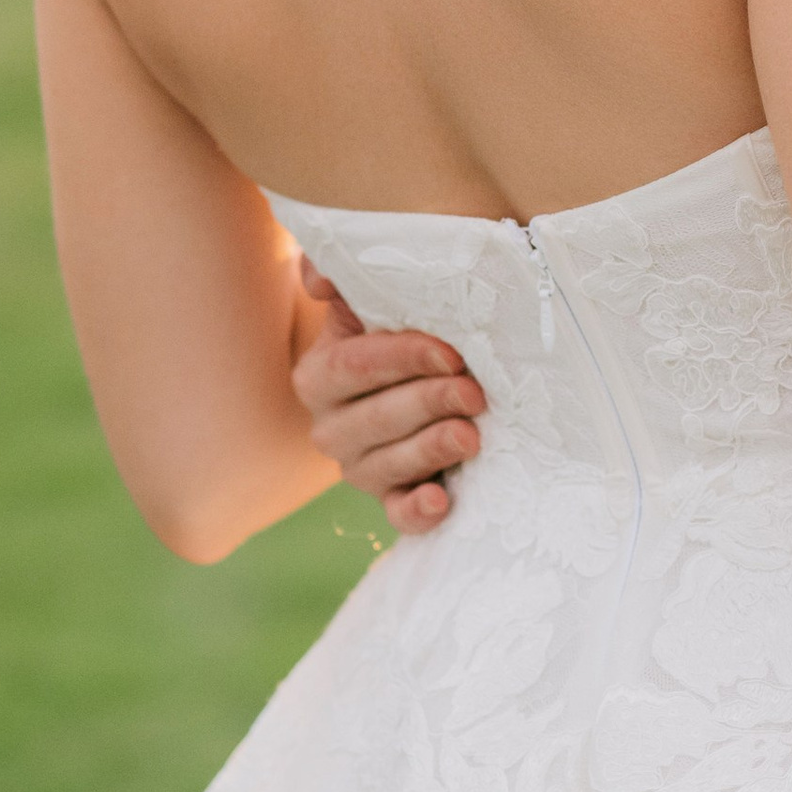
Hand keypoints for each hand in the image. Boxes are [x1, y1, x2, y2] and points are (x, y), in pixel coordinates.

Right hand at [292, 265, 484, 535]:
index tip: (451, 352)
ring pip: (388, 467)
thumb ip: (342, 275)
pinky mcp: (394, 499)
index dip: (403, 358)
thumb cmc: (408, 330)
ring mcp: (361, 469)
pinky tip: (442, 501)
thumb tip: (316, 277)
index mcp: (320, 375)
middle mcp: (332, 428)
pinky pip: (399, 516)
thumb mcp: (376, 298)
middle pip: (376, 419)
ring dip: (431, 450)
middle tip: (475, 393)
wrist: (434, 378)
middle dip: (428, 403)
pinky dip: (418, 513)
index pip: (355, 366)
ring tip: (472, 436)